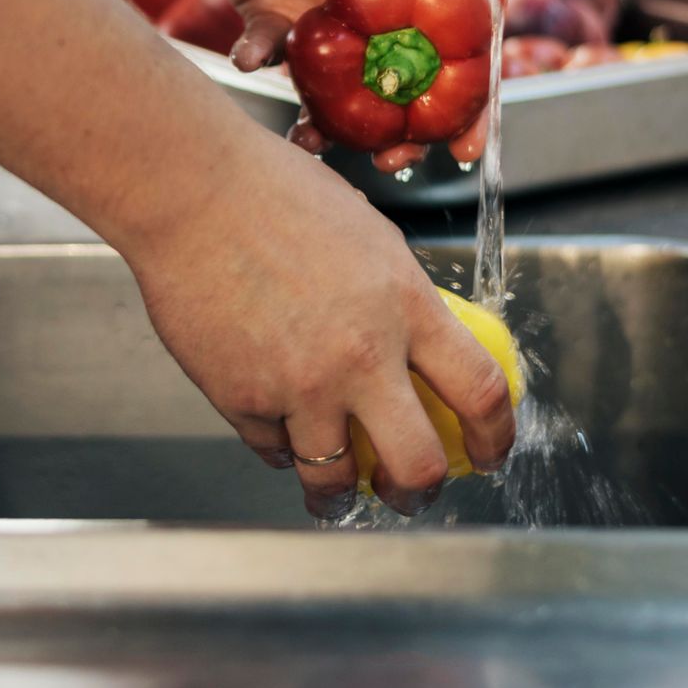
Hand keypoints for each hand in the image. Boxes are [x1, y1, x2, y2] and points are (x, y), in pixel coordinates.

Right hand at [124, 135, 515, 518]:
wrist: (192, 192)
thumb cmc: (274, 193)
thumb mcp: (369, 237)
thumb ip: (397, 297)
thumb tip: (415, 342)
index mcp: (404, 305)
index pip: (478, 390)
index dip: (495, 436)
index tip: (488, 453)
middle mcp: (360, 354)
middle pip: (416, 462)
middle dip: (419, 492)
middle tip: (411, 492)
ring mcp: (299, 383)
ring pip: (335, 478)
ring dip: (341, 495)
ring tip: (336, 493)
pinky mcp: (243, 398)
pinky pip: (271, 449)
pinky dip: (280, 449)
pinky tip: (279, 434)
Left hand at [191, 0, 488, 172]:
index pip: (460, 52)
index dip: (471, 103)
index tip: (469, 147)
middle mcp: (378, 10)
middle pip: (402, 89)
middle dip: (402, 135)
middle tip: (392, 162)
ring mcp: (327, 19)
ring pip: (338, 91)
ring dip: (331, 124)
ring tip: (316, 143)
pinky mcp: (273, 16)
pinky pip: (273, 56)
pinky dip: (263, 63)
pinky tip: (255, 56)